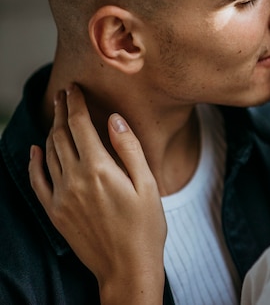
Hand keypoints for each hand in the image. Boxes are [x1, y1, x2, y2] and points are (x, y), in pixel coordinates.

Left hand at [29, 84, 164, 304]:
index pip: (80, 125)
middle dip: (62, 111)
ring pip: (49, 154)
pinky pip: (37, 181)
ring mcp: (61, 197)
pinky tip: (36, 150)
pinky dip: (34, 162)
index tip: (74, 88)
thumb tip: (114, 119)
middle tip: (64, 94)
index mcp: (99, 169)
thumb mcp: (148, 184)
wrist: (127, 267)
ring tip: (57, 116)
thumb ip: (129, 149)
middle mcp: (75, 180)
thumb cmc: (146, 226)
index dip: (76, 104)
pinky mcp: (55, 212)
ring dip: (52, 131)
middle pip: (61, 135)